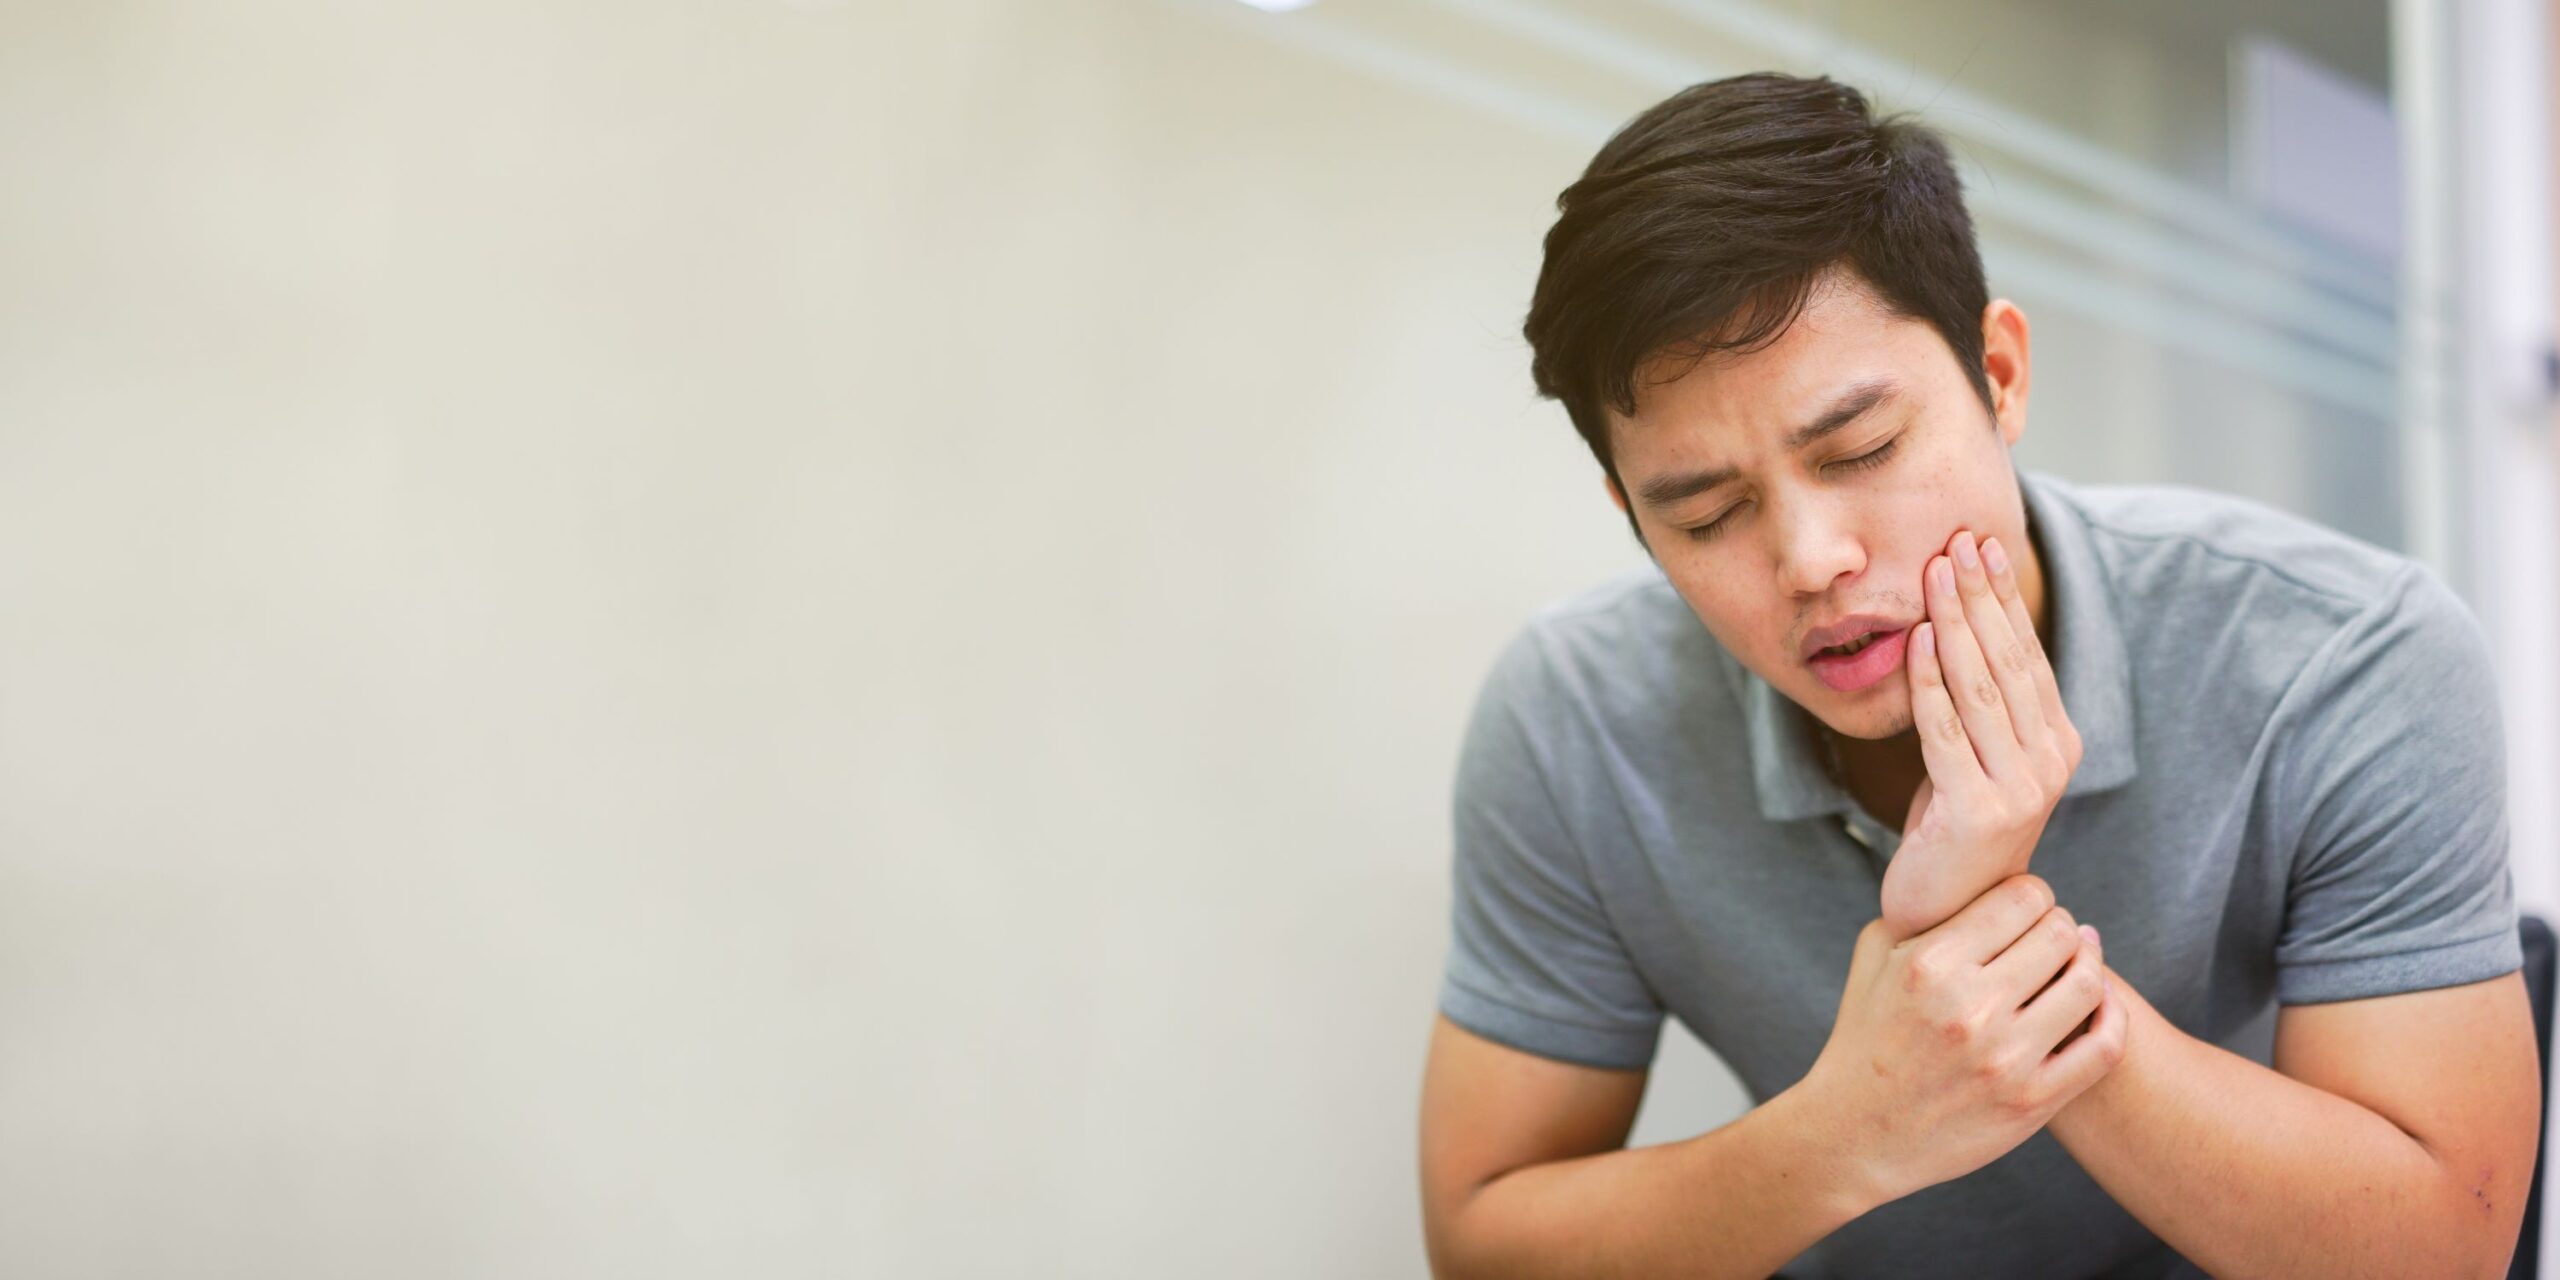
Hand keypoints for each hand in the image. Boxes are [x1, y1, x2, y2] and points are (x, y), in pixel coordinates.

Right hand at [1805, 874, 2125, 1204]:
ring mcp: (2005, 1059)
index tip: (2028, 907)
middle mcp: (1969, 1008)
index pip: (2021, 897)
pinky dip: (2111, 1017)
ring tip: (2076, 964)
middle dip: (2061, 925)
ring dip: (2088, 964)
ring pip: (2086, 984)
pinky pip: (2102, 1048)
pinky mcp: (2031, 1102)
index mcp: (1928, 964)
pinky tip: (2097, 1005)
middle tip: (2053, 935)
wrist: (1855, 1132)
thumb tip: (1971, 871)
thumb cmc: (1864, 1037)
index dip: (2033, 894)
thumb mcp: (1873, 957)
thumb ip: (1921, 912)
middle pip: (2060, 933)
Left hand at [1877, 529, 2084, 939]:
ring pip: (1980, 687)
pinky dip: (1930, 680)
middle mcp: (2049, 762)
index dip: (2001, 599)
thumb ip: (1978, 705)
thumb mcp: (1973, 757)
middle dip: (1978, 596)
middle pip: (2008, 662)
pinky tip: (1917, 638)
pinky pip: (1947, 729)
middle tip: (1955, 540)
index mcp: (2057, 743)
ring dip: (1954, 623)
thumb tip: (1956, 622)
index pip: (2026, 656)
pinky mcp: (1979, 810)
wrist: (1948, 914)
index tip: (1978, 544)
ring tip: (1933, 573)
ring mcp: (2020, 788)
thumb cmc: (1952, 830)